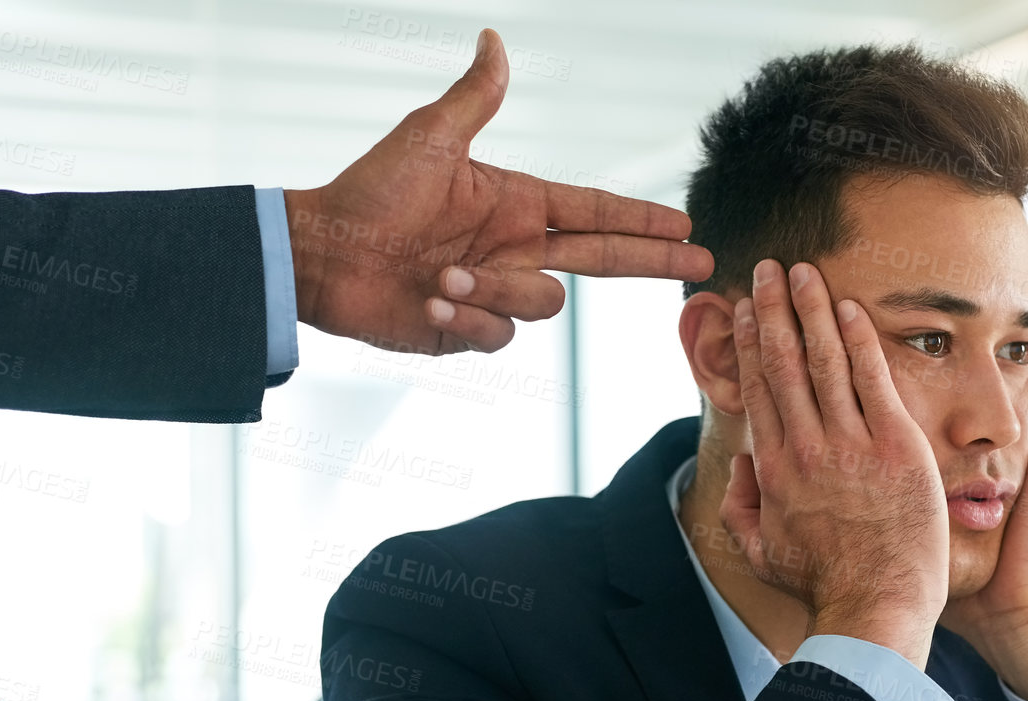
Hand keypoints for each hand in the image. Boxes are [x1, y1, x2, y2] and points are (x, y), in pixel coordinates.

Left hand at [283, 29, 713, 353]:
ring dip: (494, 288)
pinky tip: (430, 301)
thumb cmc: (370, 192)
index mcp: (516, 204)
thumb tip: (494, 40)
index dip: (641, 220)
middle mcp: (515, 249)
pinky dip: (467, 316)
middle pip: (603, 260)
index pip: (595, 212)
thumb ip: (476, 98)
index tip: (683, 225)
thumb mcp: (429, 138)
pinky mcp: (471, 328)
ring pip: (544, 304)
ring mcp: (496, 291)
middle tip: (702, 264)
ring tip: (441, 275)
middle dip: (652, 261)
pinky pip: (500, 332)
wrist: (324, 255)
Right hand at [721, 259, 947, 669]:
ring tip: (804, 271)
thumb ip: (741, 508)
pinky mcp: (896, 447)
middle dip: (772, 310)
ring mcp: (851, 444)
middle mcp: (806, 447)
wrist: (875, 608)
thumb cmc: (822, 587)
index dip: (747, 344)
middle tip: (769, 268)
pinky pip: (873, 379)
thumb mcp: (761, 554)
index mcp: (773, 470)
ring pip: (825, 360)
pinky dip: (859, 339)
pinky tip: (850, 307)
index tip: (743, 309)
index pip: (758, 390)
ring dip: (812, 309)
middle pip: (784, 363)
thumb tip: (740, 466)